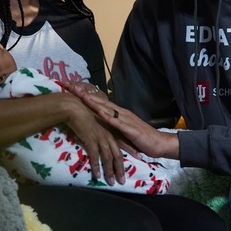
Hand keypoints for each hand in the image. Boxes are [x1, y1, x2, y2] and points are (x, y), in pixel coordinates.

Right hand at [58, 90, 127, 184]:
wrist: (75, 107)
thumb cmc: (84, 113)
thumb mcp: (95, 122)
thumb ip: (98, 131)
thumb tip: (95, 139)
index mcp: (111, 130)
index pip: (123, 143)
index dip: (131, 151)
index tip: (139, 159)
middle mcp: (108, 135)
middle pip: (117, 155)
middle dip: (120, 169)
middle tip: (122, 181)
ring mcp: (101, 138)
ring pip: (108, 158)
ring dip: (110, 171)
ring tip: (112, 182)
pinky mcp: (91, 140)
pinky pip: (95, 157)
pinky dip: (97, 167)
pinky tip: (97, 176)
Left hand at [63, 82, 179, 159]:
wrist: (158, 143)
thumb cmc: (140, 138)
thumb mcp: (122, 131)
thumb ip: (112, 126)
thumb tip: (98, 123)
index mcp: (119, 113)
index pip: (100, 101)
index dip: (87, 95)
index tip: (73, 89)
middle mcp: (121, 113)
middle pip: (101, 101)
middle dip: (86, 94)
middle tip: (72, 87)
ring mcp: (126, 119)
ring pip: (107, 109)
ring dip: (94, 102)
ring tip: (82, 95)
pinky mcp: (130, 129)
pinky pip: (117, 122)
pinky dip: (108, 117)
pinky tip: (99, 112)